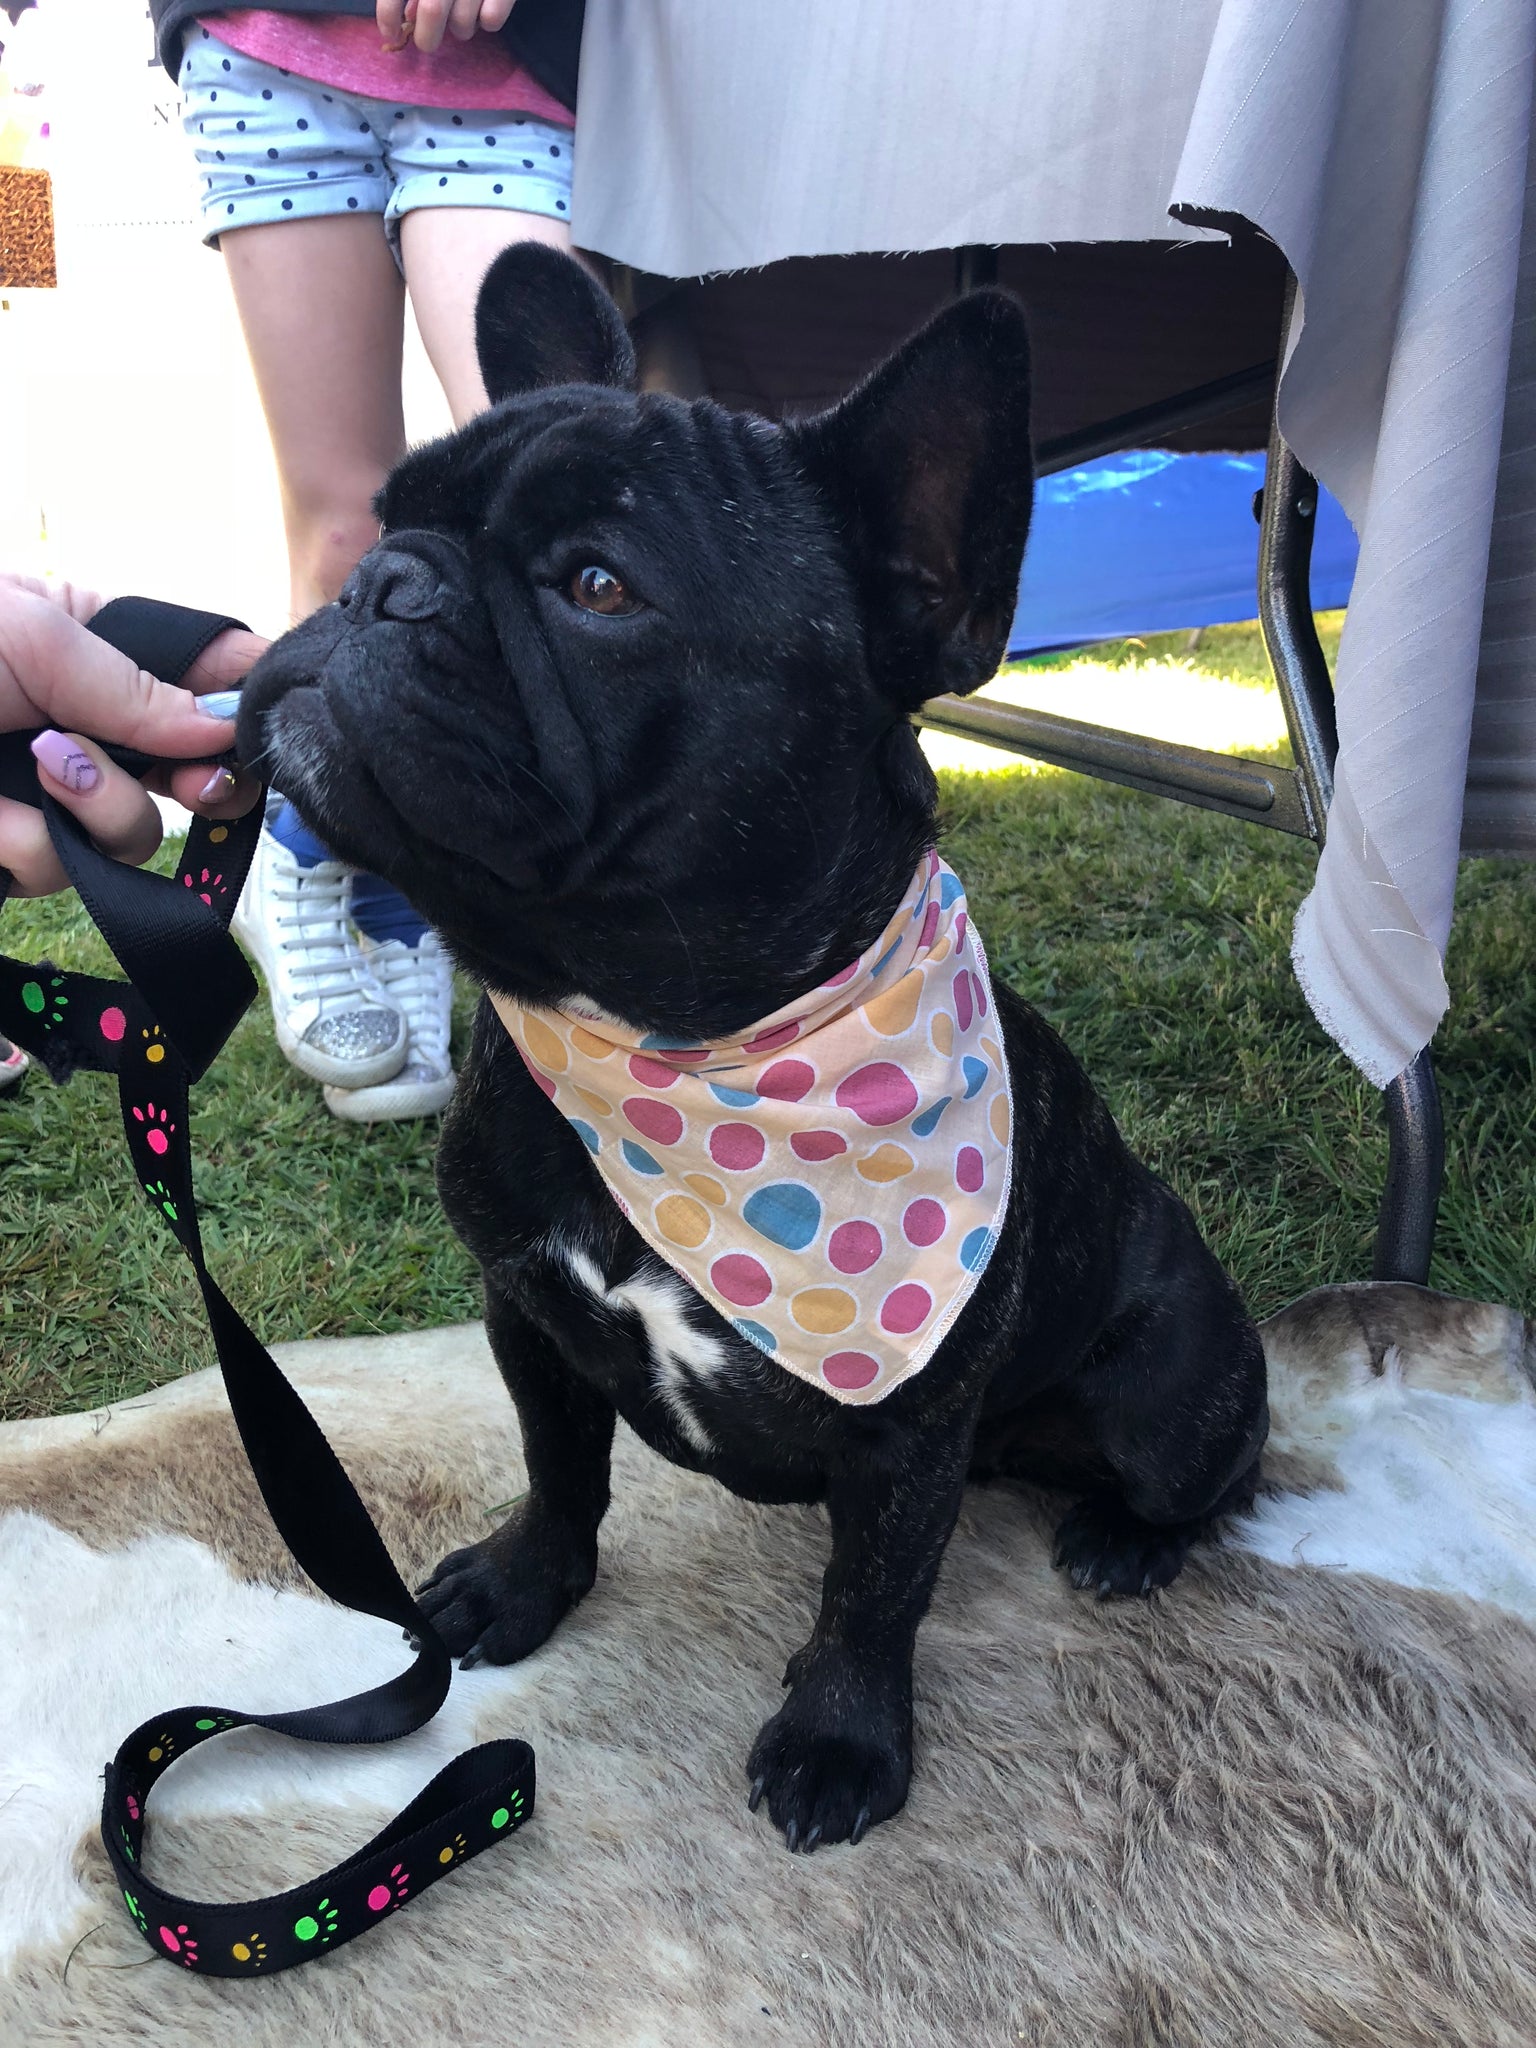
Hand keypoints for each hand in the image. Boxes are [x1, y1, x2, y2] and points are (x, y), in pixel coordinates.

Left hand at [0, 582, 267, 897]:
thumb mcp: (29, 635)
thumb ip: (132, 683)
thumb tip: (222, 724)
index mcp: (92, 648)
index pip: (200, 671)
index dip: (242, 700)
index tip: (265, 725)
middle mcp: (83, 727)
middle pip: (191, 770)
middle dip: (197, 778)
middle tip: (197, 781)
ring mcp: (49, 799)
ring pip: (133, 833)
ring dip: (93, 803)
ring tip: (33, 765)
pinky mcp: (13, 857)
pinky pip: (62, 868)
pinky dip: (22, 839)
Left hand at [377, 0, 515, 55]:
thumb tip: (409, 15)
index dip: (387, 16)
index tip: (390, 35)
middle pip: (432, 14)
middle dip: (427, 38)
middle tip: (428, 42)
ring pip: (463, 26)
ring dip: (461, 28)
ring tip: (464, 12)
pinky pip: (492, 22)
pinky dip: (488, 20)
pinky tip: (486, 5)